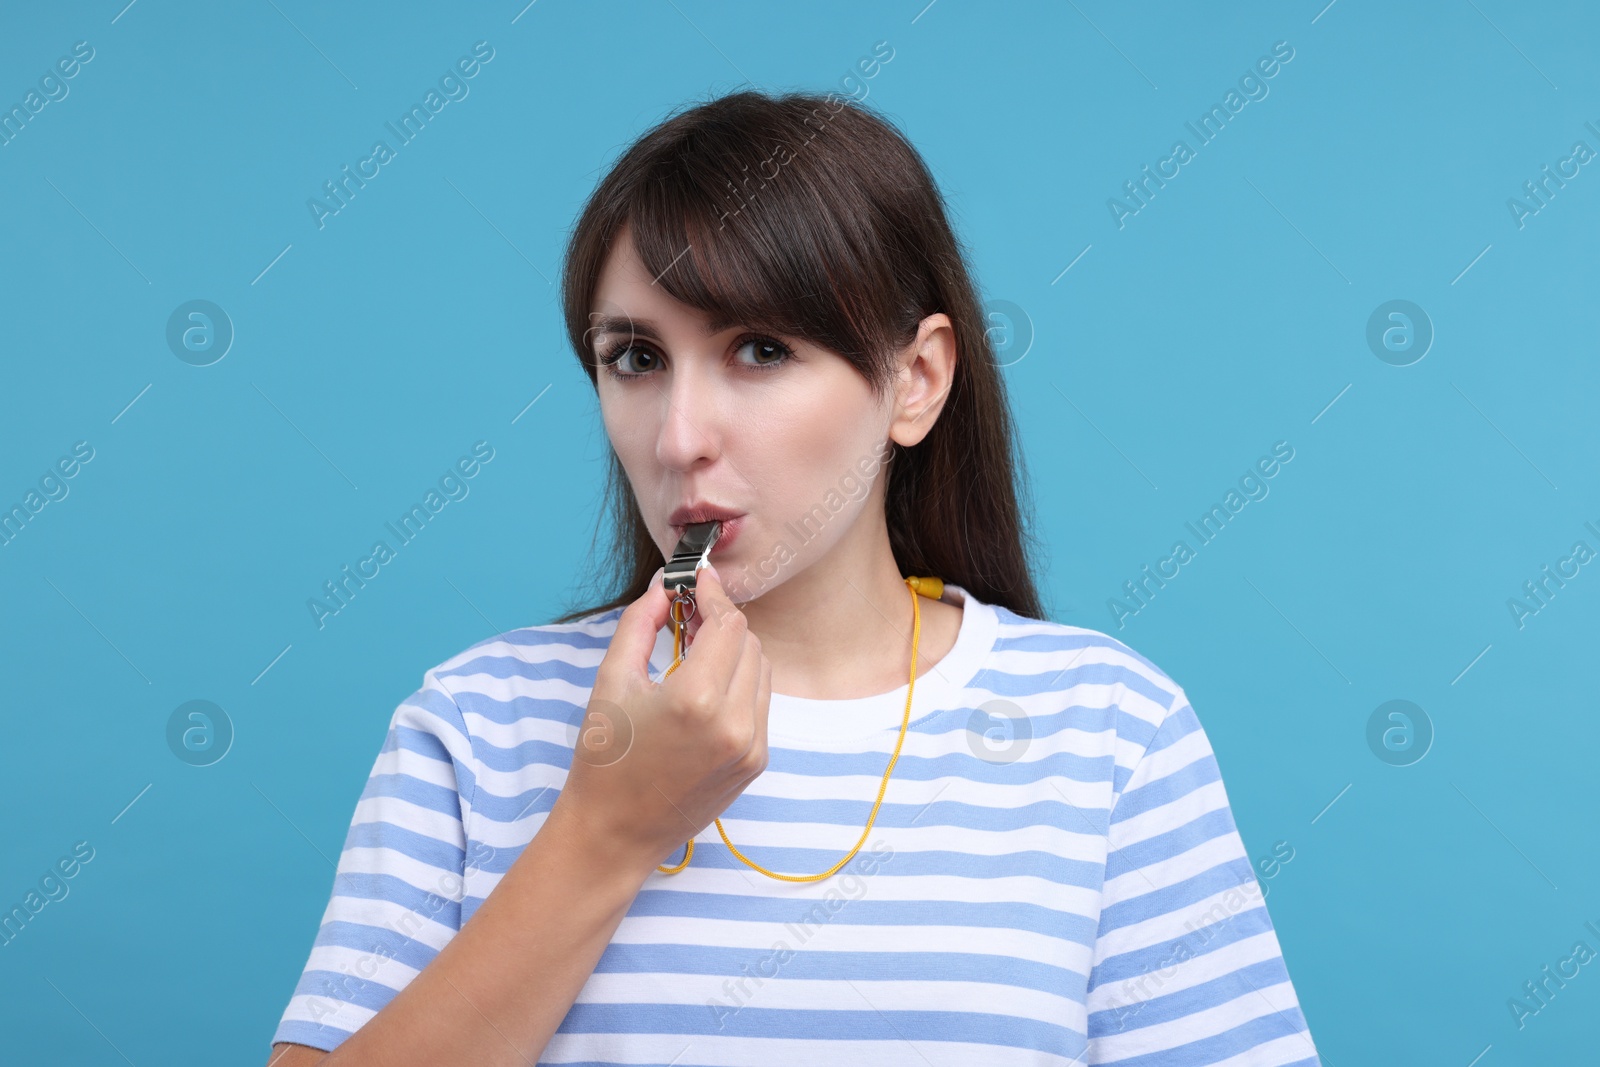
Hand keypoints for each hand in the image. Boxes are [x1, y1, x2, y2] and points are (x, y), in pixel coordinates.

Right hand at [550, 564, 770, 873]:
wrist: (615, 832)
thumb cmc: (605, 759)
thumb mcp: (612, 682)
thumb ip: (640, 624)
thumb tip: (663, 586)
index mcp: (695, 700)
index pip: (728, 624)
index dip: (714, 595)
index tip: (698, 582)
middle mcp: (734, 723)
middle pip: (749, 643)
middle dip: (722, 623)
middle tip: (689, 619)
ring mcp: (751, 746)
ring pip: (761, 670)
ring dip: (735, 652)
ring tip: (696, 655)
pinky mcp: (756, 762)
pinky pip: (761, 704)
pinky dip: (740, 685)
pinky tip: (706, 691)